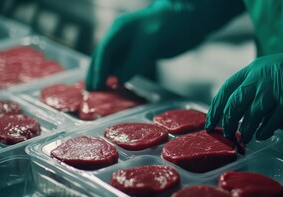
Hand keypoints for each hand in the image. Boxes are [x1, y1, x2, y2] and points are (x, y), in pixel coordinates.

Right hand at [86, 0, 244, 90]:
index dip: (98, 67)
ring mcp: (134, 44)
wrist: (191, 20)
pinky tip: (119, 85)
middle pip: (106, 56)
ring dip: (108, 75)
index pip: (105, 50)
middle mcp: (124, 36)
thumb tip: (118, 79)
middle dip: (98, 73)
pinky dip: (122, 75)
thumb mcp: (150, 43)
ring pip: (116, 61)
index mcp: (121, 29)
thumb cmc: (170, 25)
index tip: (95, 83)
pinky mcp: (145, 51)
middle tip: (91, 91)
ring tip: (101, 91)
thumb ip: (133, 61)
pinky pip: (128, 65)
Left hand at [205, 35, 282, 142]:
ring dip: (246, 130)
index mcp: (253, 69)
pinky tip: (262, 136)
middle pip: (235, 104)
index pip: (226, 90)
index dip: (216, 108)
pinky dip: (264, 131)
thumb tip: (239, 108)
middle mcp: (260, 78)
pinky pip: (272, 121)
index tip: (210, 122)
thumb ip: (254, 85)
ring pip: (252, 115)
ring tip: (244, 139)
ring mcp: (275, 89)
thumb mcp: (269, 70)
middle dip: (228, 122)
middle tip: (227, 135)